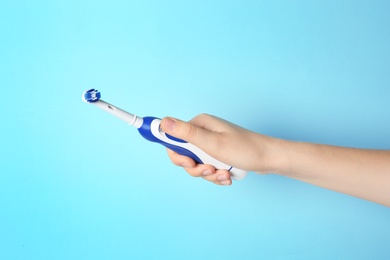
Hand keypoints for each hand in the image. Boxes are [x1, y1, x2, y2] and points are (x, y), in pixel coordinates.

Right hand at [160, 114, 282, 184]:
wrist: (270, 159)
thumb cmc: (244, 149)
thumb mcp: (212, 143)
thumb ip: (186, 134)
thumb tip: (163, 122)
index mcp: (200, 124)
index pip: (174, 140)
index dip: (178, 155)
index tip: (188, 164)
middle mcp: (204, 132)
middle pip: (185, 155)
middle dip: (197, 168)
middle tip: (210, 170)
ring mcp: (212, 144)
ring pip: (197, 165)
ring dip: (209, 174)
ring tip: (224, 175)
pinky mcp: (219, 154)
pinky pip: (209, 168)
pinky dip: (216, 176)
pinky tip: (228, 177)